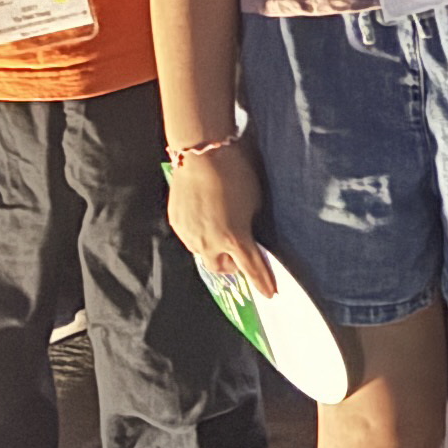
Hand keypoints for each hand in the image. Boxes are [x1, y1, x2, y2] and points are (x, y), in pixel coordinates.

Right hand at [166, 137, 278, 298]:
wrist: (202, 154)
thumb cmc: (235, 173)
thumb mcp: (254, 202)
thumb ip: (249, 225)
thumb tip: (246, 233)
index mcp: (234, 238)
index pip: (251, 268)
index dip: (262, 282)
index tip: (270, 293)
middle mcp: (210, 242)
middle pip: (221, 268)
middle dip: (231, 265)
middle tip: (239, 254)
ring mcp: (190, 234)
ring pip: (203, 253)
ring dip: (214, 249)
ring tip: (219, 230)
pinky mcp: (177, 223)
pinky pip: (190, 237)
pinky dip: (200, 234)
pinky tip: (205, 217)